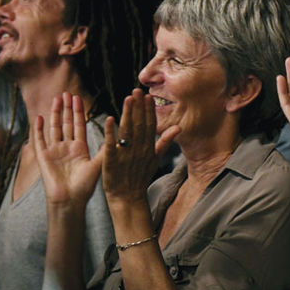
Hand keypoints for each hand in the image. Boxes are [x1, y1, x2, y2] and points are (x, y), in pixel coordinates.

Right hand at [32, 93, 103, 207]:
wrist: (70, 200)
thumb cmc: (85, 186)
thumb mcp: (99, 164)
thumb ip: (106, 148)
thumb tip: (117, 134)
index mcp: (80, 148)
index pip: (79, 125)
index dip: (78, 112)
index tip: (78, 97)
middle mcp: (67, 148)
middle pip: (66, 124)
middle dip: (67, 108)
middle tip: (67, 92)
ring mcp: (54, 151)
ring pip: (54, 128)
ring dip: (54, 114)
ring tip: (56, 99)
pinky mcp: (43, 157)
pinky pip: (39, 140)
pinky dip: (39, 129)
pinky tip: (39, 117)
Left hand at [101, 89, 179, 204]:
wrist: (128, 198)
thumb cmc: (140, 177)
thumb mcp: (155, 159)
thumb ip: (165, 142)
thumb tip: (179, 127)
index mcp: (149, 148)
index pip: (150, 125)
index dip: (149, 110)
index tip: (147, 96)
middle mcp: (139, 150)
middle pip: (140, 125)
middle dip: (138, 107)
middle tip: (136, 90)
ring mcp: (126, 155)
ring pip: (128, 132)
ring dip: (128, 114)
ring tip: (127, 99)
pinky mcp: (112, 162)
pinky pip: (111, 145)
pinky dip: (110, 132)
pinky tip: (110, 119)